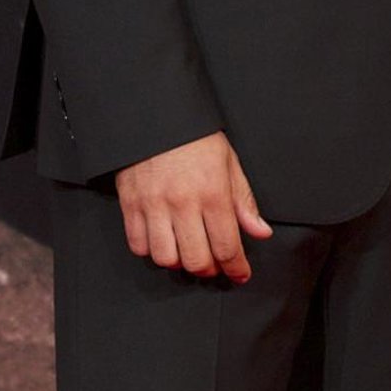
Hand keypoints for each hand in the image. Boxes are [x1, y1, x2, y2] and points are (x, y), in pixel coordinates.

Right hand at [115, 131, 272, 281]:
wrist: (158, 116)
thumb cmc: (197, 139)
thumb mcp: (229, 163)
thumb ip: (244, 201)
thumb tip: (260, 232)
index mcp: (212, 192)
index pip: (227, 246)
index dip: (236, 267)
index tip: (240, 275)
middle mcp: (183, 203)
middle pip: (196, 260)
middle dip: (209, 269)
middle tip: (214, 263)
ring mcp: (154, 206)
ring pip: (165, 258)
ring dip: (179, 262)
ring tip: (187, 250)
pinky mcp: (130, 205)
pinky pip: (138, 245)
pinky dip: (151, 250)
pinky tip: (162, 239)